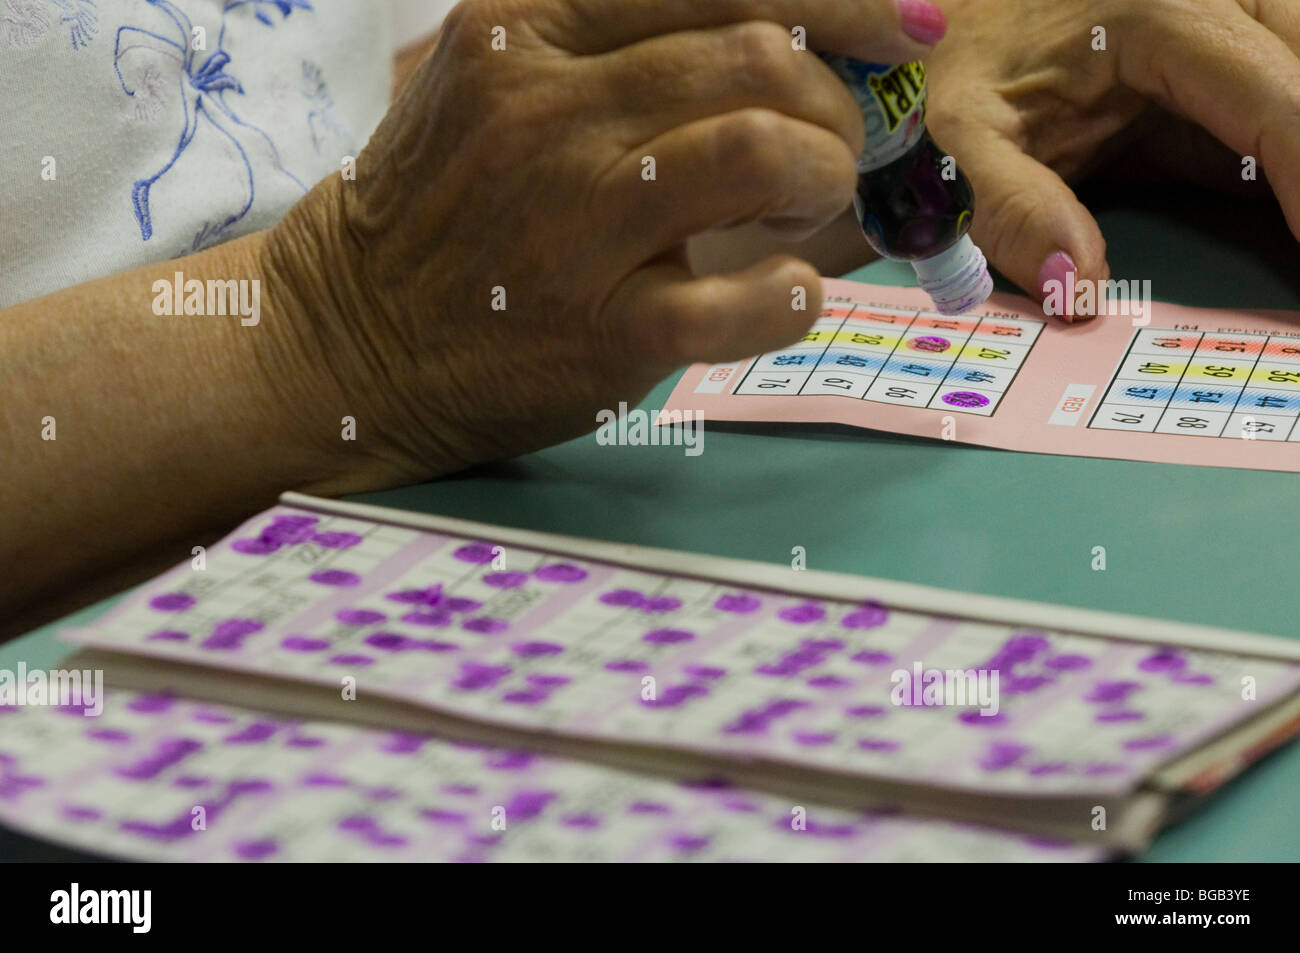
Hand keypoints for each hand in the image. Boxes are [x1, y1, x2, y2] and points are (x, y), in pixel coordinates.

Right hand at [265, 0, 943, 476]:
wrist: (345, 338)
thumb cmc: (440, 207)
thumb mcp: (496, 83)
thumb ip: (615, 48)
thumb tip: (782, 43)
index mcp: (525, 27)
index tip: (911, 24)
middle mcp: (545, 109)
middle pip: (760, 57)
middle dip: (836, 103)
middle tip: (835, 149)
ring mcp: (568, 222)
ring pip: (762, 150)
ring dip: (824, 176)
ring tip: (806, 208)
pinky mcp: (595, 331)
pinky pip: (742, 299)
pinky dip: (796, 295)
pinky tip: (788, 294)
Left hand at [924, 0, 1299, 313]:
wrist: (953, 22)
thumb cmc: (956, 68)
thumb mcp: (957, 138)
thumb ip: (1012, 209)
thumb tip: (1077, 289)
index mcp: (1162, 12)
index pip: (1276, 93)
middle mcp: (1216, 0)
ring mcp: (1231, 23)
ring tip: (1292, 232)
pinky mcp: (1228, 62)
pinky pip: (1284, 104)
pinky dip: (1288, 157)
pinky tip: (1283, 216)